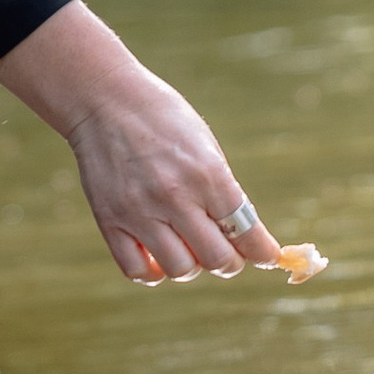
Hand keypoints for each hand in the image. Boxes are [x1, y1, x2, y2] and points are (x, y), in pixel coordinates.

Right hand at [0, 1, 293, 282]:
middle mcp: (175, 197)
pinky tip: (158, 254)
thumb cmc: (163, 118)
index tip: (268, 257)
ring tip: (188, 247)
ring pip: (180, 270)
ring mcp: (140, 212)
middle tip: (227, 254)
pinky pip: (137, 271)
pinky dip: (154, 272)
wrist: (105, 100)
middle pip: (217, 259)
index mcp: (207, 173)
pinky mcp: (110, 221)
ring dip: (192, 266)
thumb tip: (242, 234)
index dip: (263, 251)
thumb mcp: (204, 145)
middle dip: (230, 262)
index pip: (246, 231)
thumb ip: (222, 190)